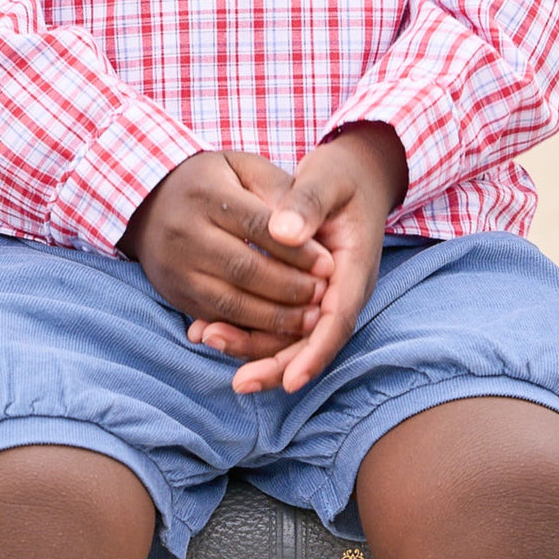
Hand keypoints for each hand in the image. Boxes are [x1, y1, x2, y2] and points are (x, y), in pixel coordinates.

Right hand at [119, 150, 333, 359]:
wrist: (151, 201)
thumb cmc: (213, 181)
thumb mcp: (244, 168)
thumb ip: (279, 190)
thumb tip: (305, 230)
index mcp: (205, 194)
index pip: (258, 227)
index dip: (296, 250)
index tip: (328, 265)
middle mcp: (184, 233)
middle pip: (243, 269)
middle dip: (289, 288)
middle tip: (323, 296)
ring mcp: (176, 269)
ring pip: (230, 303)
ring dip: (274, 317)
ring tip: (310, 320)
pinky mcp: (175, 295)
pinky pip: (217, 319)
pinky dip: (251, 329)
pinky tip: (281, 329)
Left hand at [225, 123, 408, 395]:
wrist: (348, 176)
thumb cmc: (339, 178)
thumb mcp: (327, 180)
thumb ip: (307, 204)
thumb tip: (283, 233)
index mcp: (353, 268)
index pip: (338, 320)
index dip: (315, 353)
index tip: (291, 381)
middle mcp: (338, 291)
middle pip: (310, 341)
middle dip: (275, 365)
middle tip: (239, 382)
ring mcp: (318, 295)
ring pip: (287, 337)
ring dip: (251, 347)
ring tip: (207, 339)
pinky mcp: (296, 293)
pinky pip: (272, 320)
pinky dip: (243, 327)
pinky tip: (205, 327)